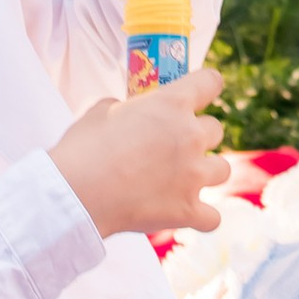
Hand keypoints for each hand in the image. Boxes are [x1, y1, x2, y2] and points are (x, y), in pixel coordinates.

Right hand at [49, 67, 230, 235]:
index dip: (206, 86)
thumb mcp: (101, 111)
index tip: (202, 92)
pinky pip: (212, 216)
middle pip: (215, 129)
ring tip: (184, 180)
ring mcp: (193, 175)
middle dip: (198, 137)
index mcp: (172, 104)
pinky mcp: (188, 210)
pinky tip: (187, 214)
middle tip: (175, 147)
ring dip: (205, 173)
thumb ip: (124, 107)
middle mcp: (191, 136)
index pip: (210, 82)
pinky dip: (202, 217)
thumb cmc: (84, 148)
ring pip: (222, 169)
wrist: (76, 195)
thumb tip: (125, 112)